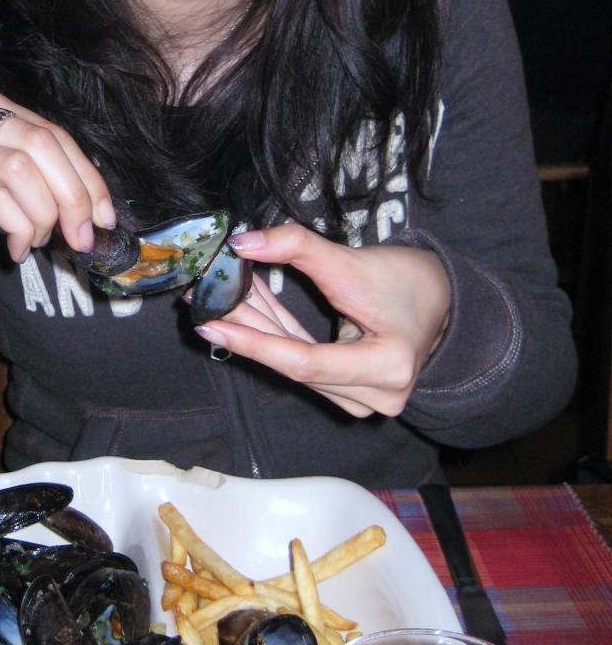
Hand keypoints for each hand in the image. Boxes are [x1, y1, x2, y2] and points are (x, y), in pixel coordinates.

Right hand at [0, 86, 115, 261]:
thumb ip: (30, 181)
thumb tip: (83, 212)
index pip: (56, 134)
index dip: (89, 178)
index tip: (105, 216)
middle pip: (46, 146)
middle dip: (76, 198)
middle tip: (81, 237)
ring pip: (25, 170)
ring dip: (45, 216)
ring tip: (38, 242)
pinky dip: (18, 229)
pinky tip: (16, 249)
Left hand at [193, 223, 450, 417]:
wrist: (444, 300)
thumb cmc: (409, 282)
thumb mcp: (353, 261)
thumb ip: (298, 248)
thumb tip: (242, 243)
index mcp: (386, 368)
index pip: (305, 362)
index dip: (255, 342)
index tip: (211, 323)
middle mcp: (376, 396)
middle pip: (294, 365)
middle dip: (246, 328)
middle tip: (200, 301)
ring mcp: (364, 400)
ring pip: (294, 365)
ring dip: (257, 329)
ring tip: (220, 296)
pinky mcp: (351, 394)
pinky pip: (303, 363)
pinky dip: (276, 334)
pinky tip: (248, 308)